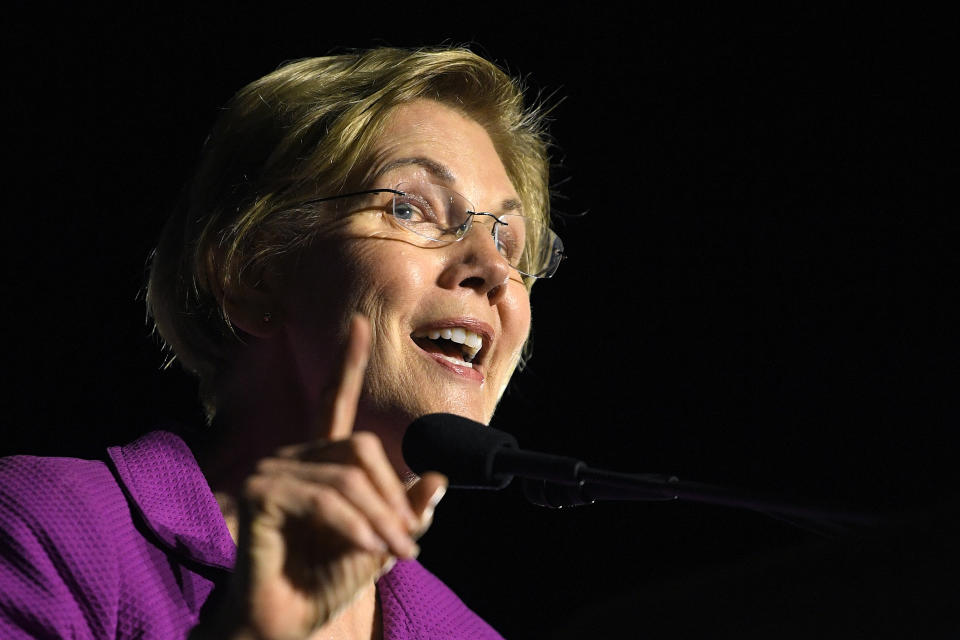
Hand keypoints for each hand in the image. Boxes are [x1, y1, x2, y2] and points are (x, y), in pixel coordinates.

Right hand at [205, 315, 446, 639]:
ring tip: (393, 553)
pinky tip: (368, 549)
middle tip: (408, 543)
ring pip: (349, 475)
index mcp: (319, 463)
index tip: (361, 325)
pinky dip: (355, 525)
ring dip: (381, 519)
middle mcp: (291, 459)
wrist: (284, 624)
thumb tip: (438, 480)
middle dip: (394, 496)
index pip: (333, 403)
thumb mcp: (379, 543)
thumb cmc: (323, 583)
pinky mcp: (259, 496)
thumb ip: (405, 512)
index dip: (347, 363)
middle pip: (362, 448)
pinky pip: (325, 498)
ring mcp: (270, 473)